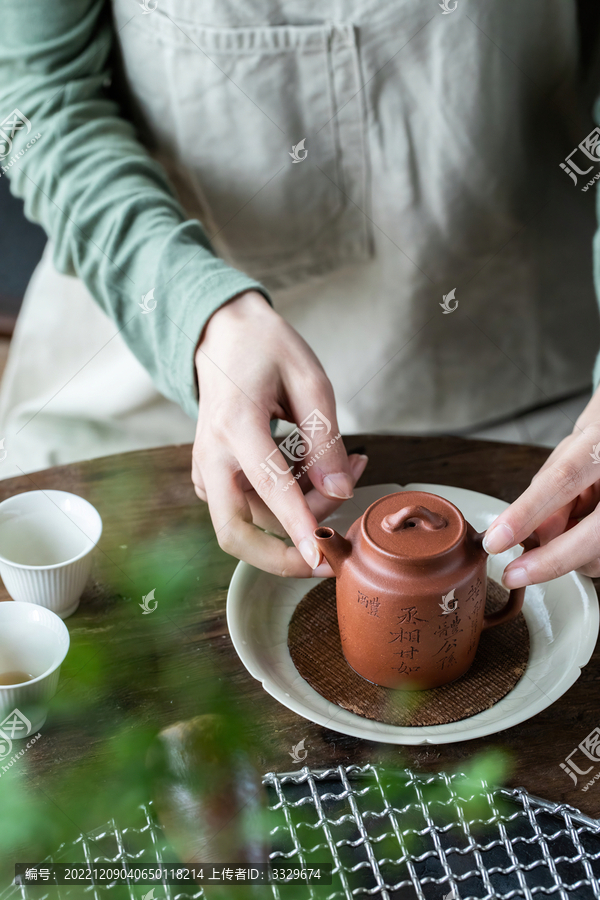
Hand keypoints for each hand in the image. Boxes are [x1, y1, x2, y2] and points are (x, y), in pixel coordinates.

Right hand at [192, 290, 367, 576]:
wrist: (222, 334)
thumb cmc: (266, 348)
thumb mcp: (309, 380)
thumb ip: (325, 439)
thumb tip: (341, 491)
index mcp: (236, 425)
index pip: (269, 489)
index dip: (298, 527)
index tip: (321, 560)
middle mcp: (212, 455)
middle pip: (235, 532)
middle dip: (282, 556)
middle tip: (332, 552)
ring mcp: (206, 469)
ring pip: (252, 522)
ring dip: (300, 514)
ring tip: (345, 468)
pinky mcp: (211, 476)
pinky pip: (248, 508)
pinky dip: (285, 506)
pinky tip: (314, 473)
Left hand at [483, 388, 599, 585]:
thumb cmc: (599, 441)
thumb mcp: (572, 452)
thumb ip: (550, 488)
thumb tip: (530, 533)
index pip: (562, 480)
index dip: (526, 514)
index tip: (496, 541)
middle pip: (592, 535)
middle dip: (548, 561)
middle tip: (513, 574)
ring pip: (599, 554)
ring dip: (569, 554)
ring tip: (566, 523)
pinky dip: (584, 553)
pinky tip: (580, 528)